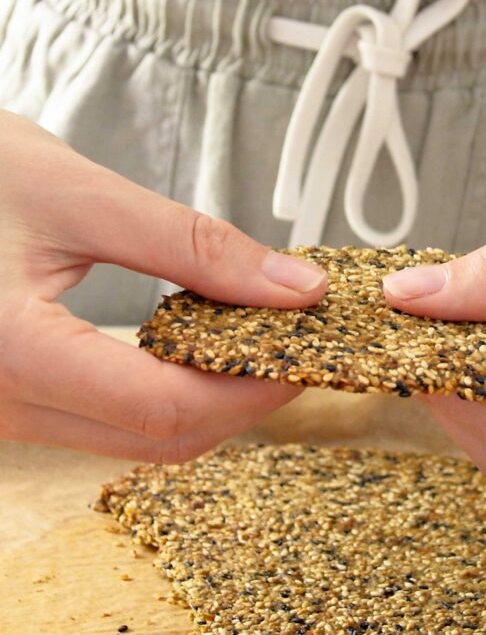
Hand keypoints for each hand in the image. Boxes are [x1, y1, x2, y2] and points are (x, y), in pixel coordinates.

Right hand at [0, 110, 326, 461]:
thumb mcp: (84, 195)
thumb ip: (193, 246)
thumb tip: (292, 288)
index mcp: (13, 352)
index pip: (164, 407)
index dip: (252, 386)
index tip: (306, 348)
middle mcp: (1, 403)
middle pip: (157, 439)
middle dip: (241, 399)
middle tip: (293, 343)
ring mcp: (3, 411)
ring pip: (133, 438)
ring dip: (206, 396)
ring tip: (254, 334)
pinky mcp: (13, 398)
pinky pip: (104, 419)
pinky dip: (163, 389)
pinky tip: (193, 339)